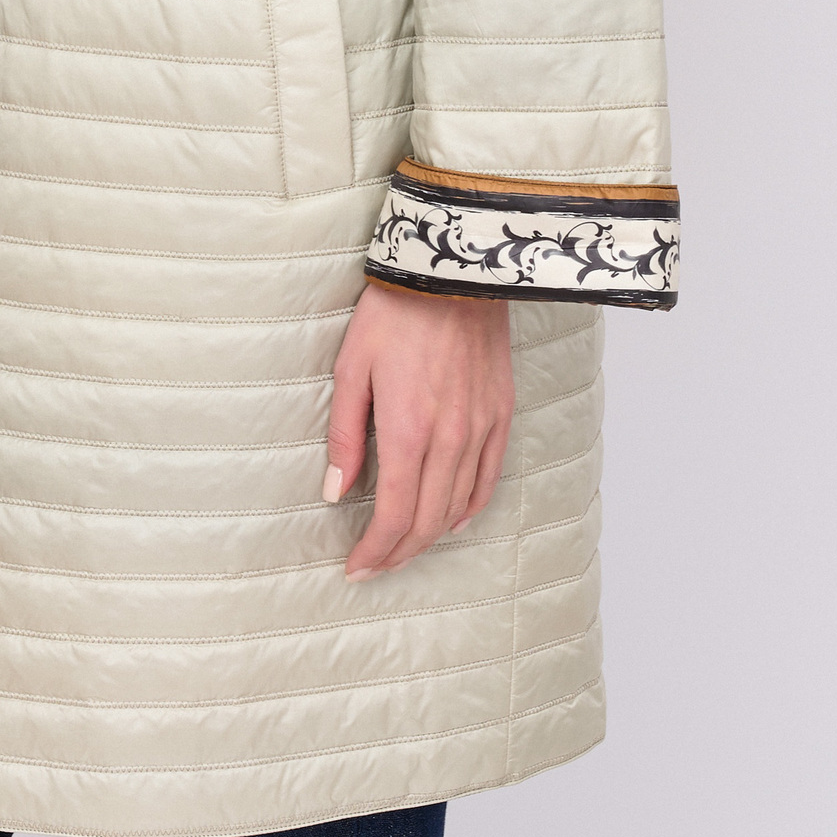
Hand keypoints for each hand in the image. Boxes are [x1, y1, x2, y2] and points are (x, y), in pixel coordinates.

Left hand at [325, 279, 513, 578]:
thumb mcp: (351, 368)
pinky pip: (489, 476)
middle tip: (375, 566)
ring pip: (458, 505)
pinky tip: (453, 519)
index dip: (375, 551)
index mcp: (408, 430)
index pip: (395, 515)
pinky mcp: (501, 412)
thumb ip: (345, 435)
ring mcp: (481, 427)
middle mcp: (450, 438)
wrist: (451, 268)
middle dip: (399, 552)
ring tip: (405, 548)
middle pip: (427, 520)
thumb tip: (335, 492)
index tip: (356, 567)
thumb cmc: (393, 312)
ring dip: (430, 535)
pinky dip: (469, 506)